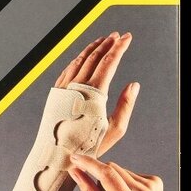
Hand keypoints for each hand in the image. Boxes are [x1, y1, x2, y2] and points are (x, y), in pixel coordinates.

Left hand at [0, 33, 138, 190]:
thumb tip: (134, 84)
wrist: (57, 155)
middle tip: (118, 36)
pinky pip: (69, 68)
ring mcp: (65, 86)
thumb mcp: (114, 130)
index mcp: (94, 93)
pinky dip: (79, 58)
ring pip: (80, 59)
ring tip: (102, 41)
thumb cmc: (89, 146)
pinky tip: (83, 56)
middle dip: (108, 43)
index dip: (119, 48)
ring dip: (93, 48)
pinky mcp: (57, 91)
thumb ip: (126, 105)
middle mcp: (77, 85)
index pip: (109, 62)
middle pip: (94, 56)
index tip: (127, 38)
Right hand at [68, 154, 179, 190]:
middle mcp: (142, 190)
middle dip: (102, 176)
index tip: (75, 158)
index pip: (105, 173)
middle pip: (112, 168)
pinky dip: (126, 181)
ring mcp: (152, 185)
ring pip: (121, 169)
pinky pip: (132, 173)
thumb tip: (75, 172)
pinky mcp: (156, 182)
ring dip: (114, 180)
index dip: (88, 163)